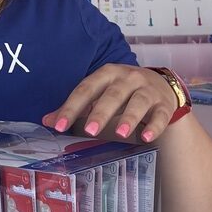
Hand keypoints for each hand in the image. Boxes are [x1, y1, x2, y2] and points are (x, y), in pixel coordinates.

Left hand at [42, 64, 179, 144]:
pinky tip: (147, 137)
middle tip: (90, 130)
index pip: (86, 89)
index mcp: (107, 74)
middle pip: (113, 95)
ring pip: (138, 103)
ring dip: (129, 117)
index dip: (72, 107)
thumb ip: (75, 108)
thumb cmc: (123, 91)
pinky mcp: (163, 105)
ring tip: (120, 134)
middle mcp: (128, 78)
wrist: (161, 85)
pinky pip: (160, 115)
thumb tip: (47, 121)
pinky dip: (155, 126)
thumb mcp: (99, 94)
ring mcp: (147, 91)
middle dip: (101, 112)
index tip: (60, 126)